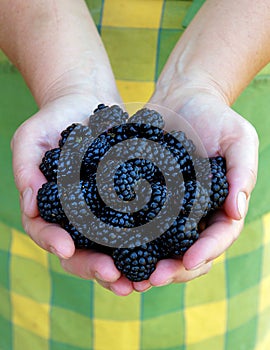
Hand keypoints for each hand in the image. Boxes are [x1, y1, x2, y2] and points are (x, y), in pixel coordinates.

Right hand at [11, 84, 138, 293]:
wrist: (84, 105)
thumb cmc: (52, 121)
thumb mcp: (30, 138)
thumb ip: (26, 169)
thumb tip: (29, 204)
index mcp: (48, 208)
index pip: (46, 232)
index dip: (54, 243)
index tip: (67, 249)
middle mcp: (75, 218)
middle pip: (81, 251)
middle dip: (96, 267)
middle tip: (114, 277)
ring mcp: (102, 214)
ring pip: (111, 248)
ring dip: (125, 267)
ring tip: (141, 280)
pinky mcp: (127, 203)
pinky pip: (136, 225)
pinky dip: (147, 241)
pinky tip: (162, 251)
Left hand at [131, 89, 257, 290]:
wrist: (182, 98)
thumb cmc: (216, 117)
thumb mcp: (238, 139)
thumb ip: (242, 173)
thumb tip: (237, 210)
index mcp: (219, 206)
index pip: (217, 237)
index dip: (205, 252)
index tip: (189, 260)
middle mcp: (192, 214)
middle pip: (185, 252)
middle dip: (171, 269)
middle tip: (151, 279)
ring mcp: (166, 209)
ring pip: (158, 246)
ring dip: (143, 264)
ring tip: (125, 277)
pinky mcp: (142, 197)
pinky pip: (134, 221)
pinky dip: (123, 238)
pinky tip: (108, 248)